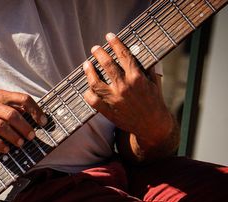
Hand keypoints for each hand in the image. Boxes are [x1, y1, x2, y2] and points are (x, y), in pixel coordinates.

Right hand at [0, 89, 47, 152]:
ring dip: (13, 137)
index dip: (35, 110)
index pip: (22, 99)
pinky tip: (5, 149)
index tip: (42, 120)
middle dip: (25, 127)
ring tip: (20, 144)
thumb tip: (27, 112)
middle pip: (12, 115)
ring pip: (1, 127)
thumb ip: (9, 103)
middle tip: (31, 136)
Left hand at [83, 32, 172, 146]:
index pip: (123, 55)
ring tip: (86, 64)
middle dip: (99, 53)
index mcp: (137, 77)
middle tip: (95, 49)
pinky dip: (88, 93)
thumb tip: (139, 53)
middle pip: (107, 64)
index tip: (109, 36)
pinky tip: (87, 87)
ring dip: (89, 71)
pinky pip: (92, 100)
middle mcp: (124, 87)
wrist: (152, 125)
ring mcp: (114, 99)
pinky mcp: (108, 111)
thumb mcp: (154, 83)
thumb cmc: (154, 102)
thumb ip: (146, 68)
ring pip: (95, 82)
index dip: (115, 43)